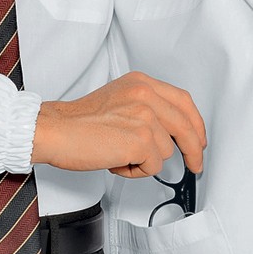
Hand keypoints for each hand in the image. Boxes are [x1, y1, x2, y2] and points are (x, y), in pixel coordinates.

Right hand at [31, 71, 206, 176]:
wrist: (54, 130)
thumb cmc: (77, 122)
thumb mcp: (118, 99)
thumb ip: (145, 107)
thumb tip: (169, 132)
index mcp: (141, 82)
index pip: (183, 101)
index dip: (195, 123)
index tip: (198, 139)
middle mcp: (145, 95)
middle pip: (186, 125)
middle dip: (194, 150)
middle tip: (195, 164)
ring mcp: (145, 116)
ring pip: (166, 151)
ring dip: (145, 161)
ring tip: (118, 154)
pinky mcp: (141, 140)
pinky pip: (153, 166)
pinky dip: (135, 171)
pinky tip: (115, 161)